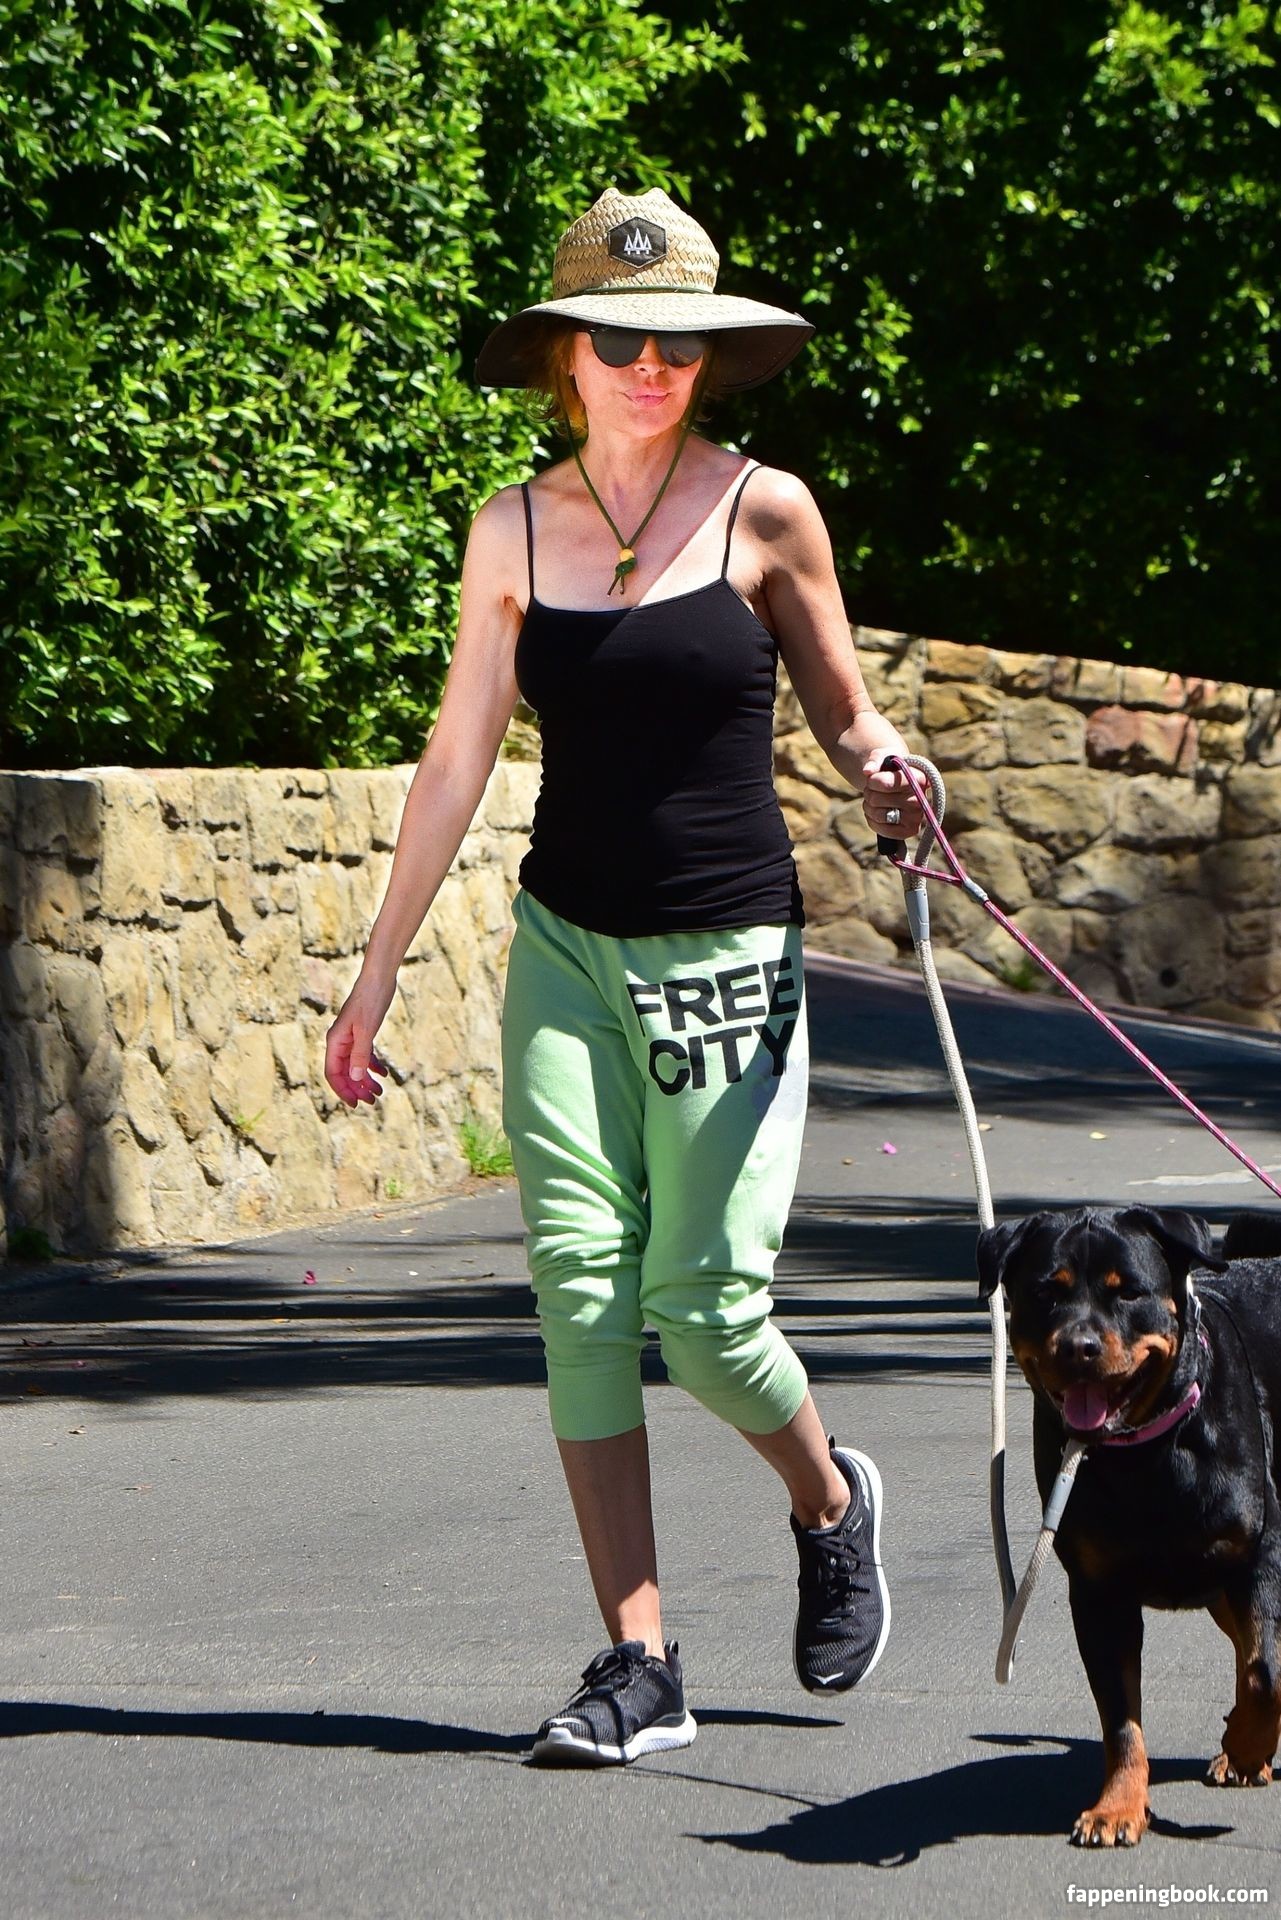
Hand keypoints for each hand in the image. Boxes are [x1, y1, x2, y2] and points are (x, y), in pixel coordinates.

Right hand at [325, 976, 393, 1108]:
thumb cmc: (371, 1001)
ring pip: (354, 1066)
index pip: (333, 1073)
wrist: (379, 979)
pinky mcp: (363, 1033)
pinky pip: (364, 1056)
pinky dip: (373, 1066)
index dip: (343, 1091)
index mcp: (335, 1041)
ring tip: (379, 1092)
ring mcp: (351, 1037)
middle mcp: (340, 1041)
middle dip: (357, 1088)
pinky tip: (384, 1073)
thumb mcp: (366, 1029)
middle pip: (344, 1072)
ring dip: (365, 1080)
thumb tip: (355, 1078)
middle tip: (373, 1101)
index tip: (356, 1104)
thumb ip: (360, 1053)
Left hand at [861, 748, 922, 840]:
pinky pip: (881, 830)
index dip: (872, 781)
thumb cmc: (890, 769)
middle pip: (876, 799)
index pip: (885, 783)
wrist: (898, 785)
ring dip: (869, 806)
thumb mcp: (884, 756)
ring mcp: (917, 817)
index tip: (874, 778)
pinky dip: (873, 821)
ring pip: (877, 814)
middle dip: (869, 793)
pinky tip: (879, 812)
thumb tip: (867, 771)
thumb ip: (875, 759)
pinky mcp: (910, 831)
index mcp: (919, 779)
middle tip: (875, 790)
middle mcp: (921, 799)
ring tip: (876, 800)